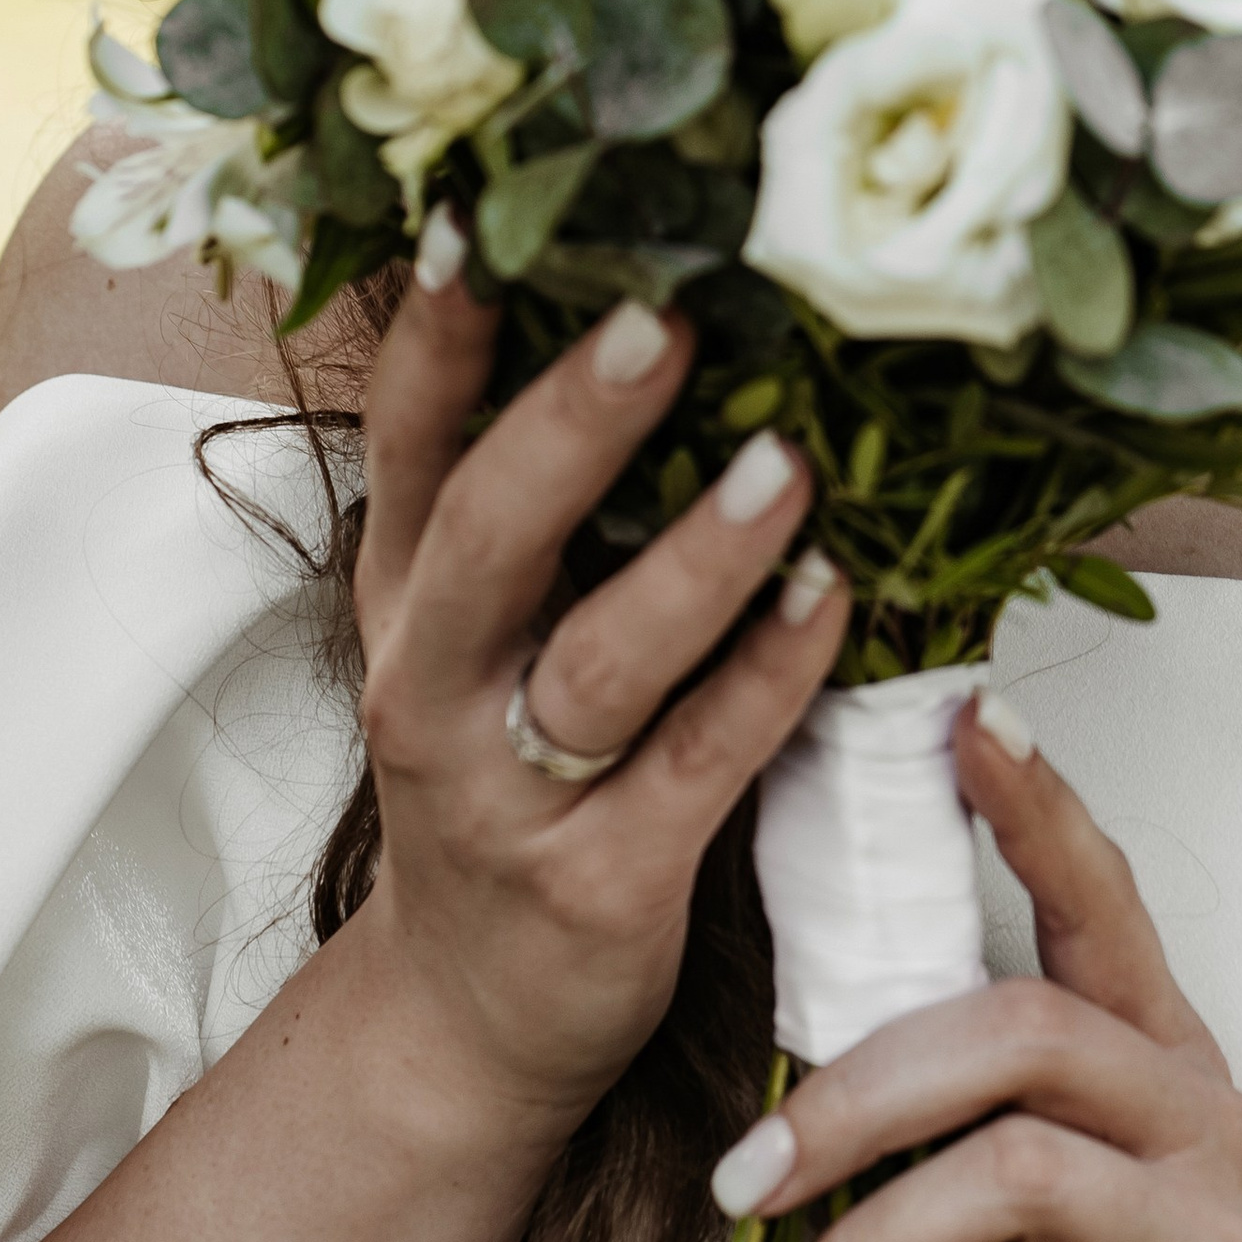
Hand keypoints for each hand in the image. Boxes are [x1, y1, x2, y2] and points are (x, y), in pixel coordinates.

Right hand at [350, 250, 844, 1141]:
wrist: (467, 1021)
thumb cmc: (508, 782)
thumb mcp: (479, 638)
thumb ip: (545, 508)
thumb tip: (672, 310)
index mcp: (408, 600)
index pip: (408, 446)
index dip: (439, 339)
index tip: (480, 221)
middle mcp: (434, 685)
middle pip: (488, 536)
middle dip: (574, 424)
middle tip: (661, 322)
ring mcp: (509, 795)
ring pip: (597, 663)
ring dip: (696, 559)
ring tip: (784, 463)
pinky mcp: (598, 886)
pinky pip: (692, 768)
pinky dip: (765, 680)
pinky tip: (834, 600)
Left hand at [713, 704, 1241, 1241]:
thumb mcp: (1049, 1236)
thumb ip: (969, 1147)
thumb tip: (779, 1105)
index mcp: (1164, 1068)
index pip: (1100, 905)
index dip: (1036, 808)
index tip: (960, 715)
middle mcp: (1207, 1126)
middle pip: (1024, 1030)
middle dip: (857, 1092)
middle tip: (741, 1178)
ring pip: (1012, 1176)